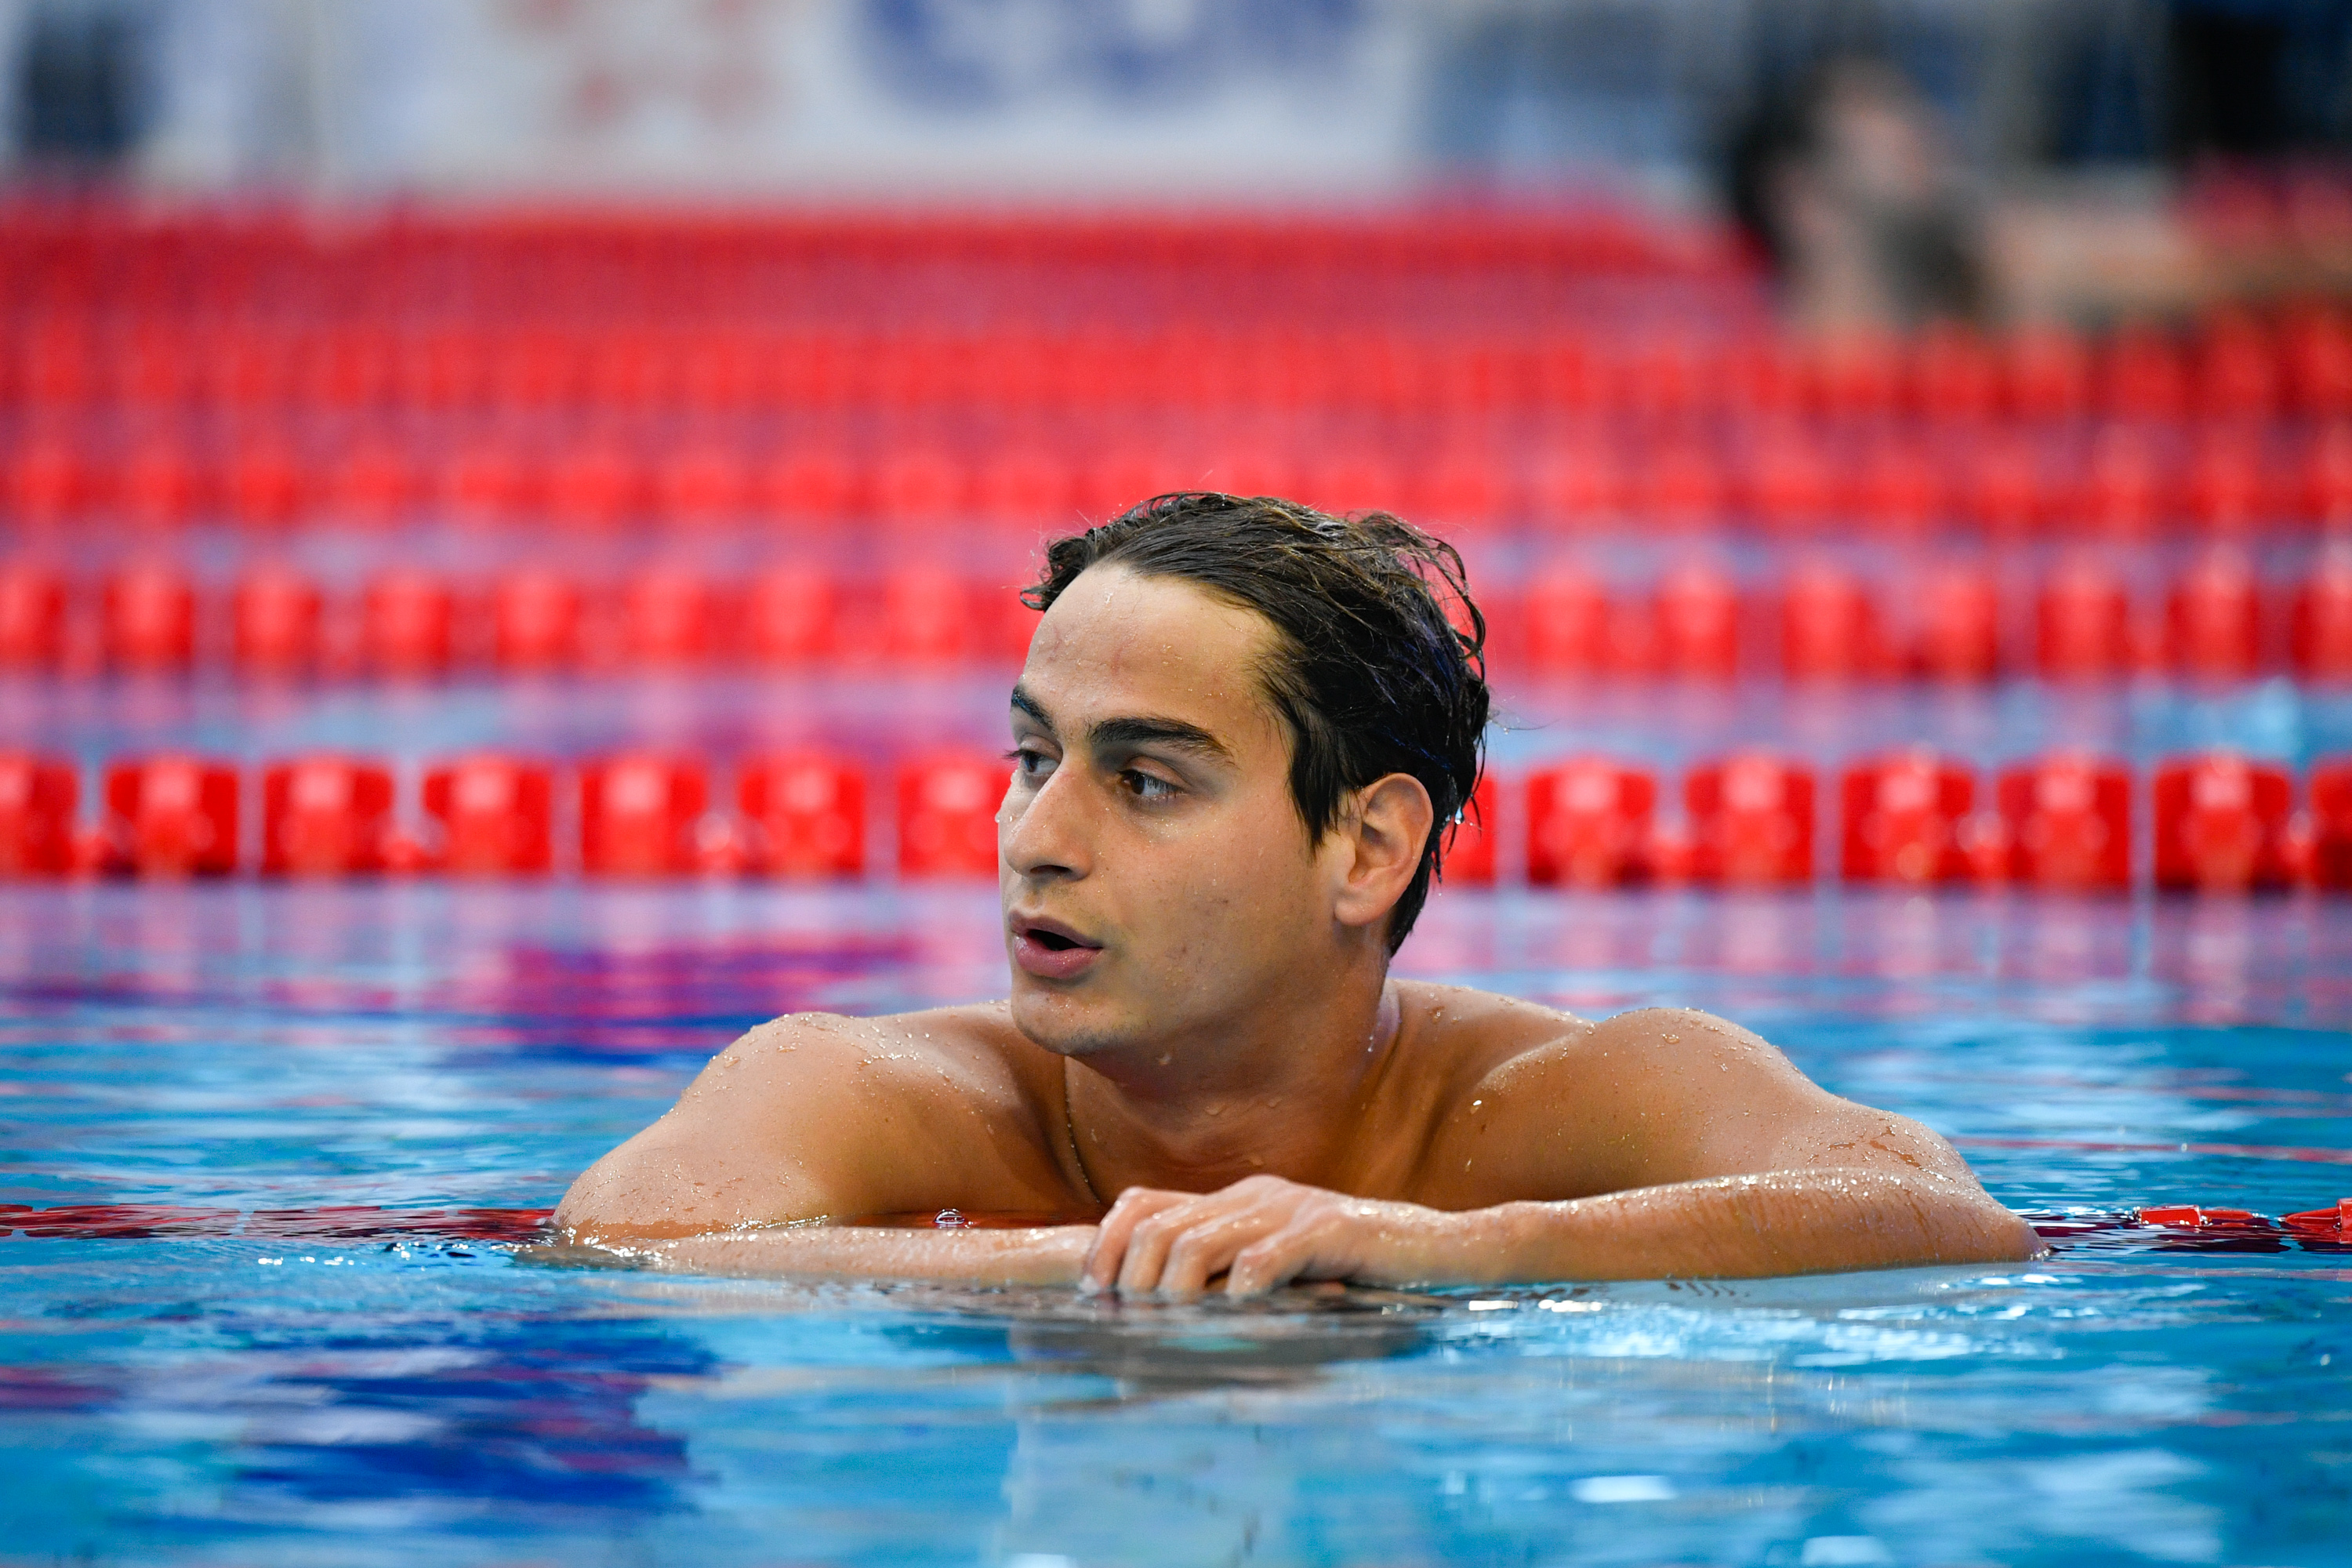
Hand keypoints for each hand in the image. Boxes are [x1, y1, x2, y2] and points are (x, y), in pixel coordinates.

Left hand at [1082, 1174, 1466, 1297]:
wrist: (1444, 1248)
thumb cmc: (1361, 1272)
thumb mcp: (1284, 1269)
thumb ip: (1232, 1278)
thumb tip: (1163, 1322)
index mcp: (1238, 1199)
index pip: (1143, 1203)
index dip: (1106, 1245)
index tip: (1094, 1295)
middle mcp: (1256, 1196)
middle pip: (1160, 1229)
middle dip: (1134, 1283)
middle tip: (1132, 1330)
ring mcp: (1291, 1209)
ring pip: (1199, 1245)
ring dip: (1175, 1297)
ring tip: (1173, 1335)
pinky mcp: (1328, 1232)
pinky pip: (1265, 1261)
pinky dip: (1239, 1297)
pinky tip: (1237, 1324)